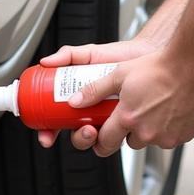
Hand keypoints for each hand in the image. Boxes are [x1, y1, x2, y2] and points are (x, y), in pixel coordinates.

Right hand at [35, 38, 157, 148]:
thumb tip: (46, 62)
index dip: (48, 132)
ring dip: (94, 140)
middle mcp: (92, 112)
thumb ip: (67, 55)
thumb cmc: (120, 55)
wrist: (147, 55)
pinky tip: (117, 125)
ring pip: (97, 140)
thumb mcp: (89, 54)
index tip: (46, 136)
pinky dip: (115, 137)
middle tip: (84, 128)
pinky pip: (119, 137)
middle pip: (77, 135)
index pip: (57, 121)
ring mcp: (110, 119)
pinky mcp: (127, 123)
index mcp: (79, 100)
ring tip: (95, 128)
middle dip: (78, 138)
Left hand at [68, 48, 193, 156]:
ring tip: (156, 106)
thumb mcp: (119, 74)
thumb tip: (76, 101)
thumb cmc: (159, 67)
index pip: (106, 143)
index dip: (102, 140)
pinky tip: (172, 109)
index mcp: (127, 119)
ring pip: (152, 140)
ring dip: (151, 129)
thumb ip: (95, 91)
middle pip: (131, 142)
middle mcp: (147, 132)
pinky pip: (173, 138)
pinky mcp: (185, 135)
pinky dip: (171, 128)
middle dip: (130, 131)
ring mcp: (167, 136)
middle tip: (136, 111)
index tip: (103, 136)